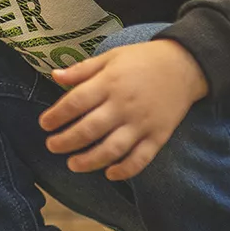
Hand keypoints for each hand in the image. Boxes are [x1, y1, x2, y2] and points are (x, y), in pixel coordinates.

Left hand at [39, 40, 209, 180]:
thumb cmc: (142, 59)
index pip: (76, 102)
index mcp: (109, 83)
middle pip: (89, 129)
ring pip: (112, 149)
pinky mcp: (158, 136)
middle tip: (52, 146)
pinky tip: (110, 173)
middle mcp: (124, 105)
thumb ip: (82, 70)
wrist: (185, 65)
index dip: (57, 115)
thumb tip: (54, 76)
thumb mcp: (111, 57)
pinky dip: (125, 170)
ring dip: (89, 161)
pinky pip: (141, 159)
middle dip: (66, 141)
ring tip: (72, 164)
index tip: (44, 124)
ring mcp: (142, 123)